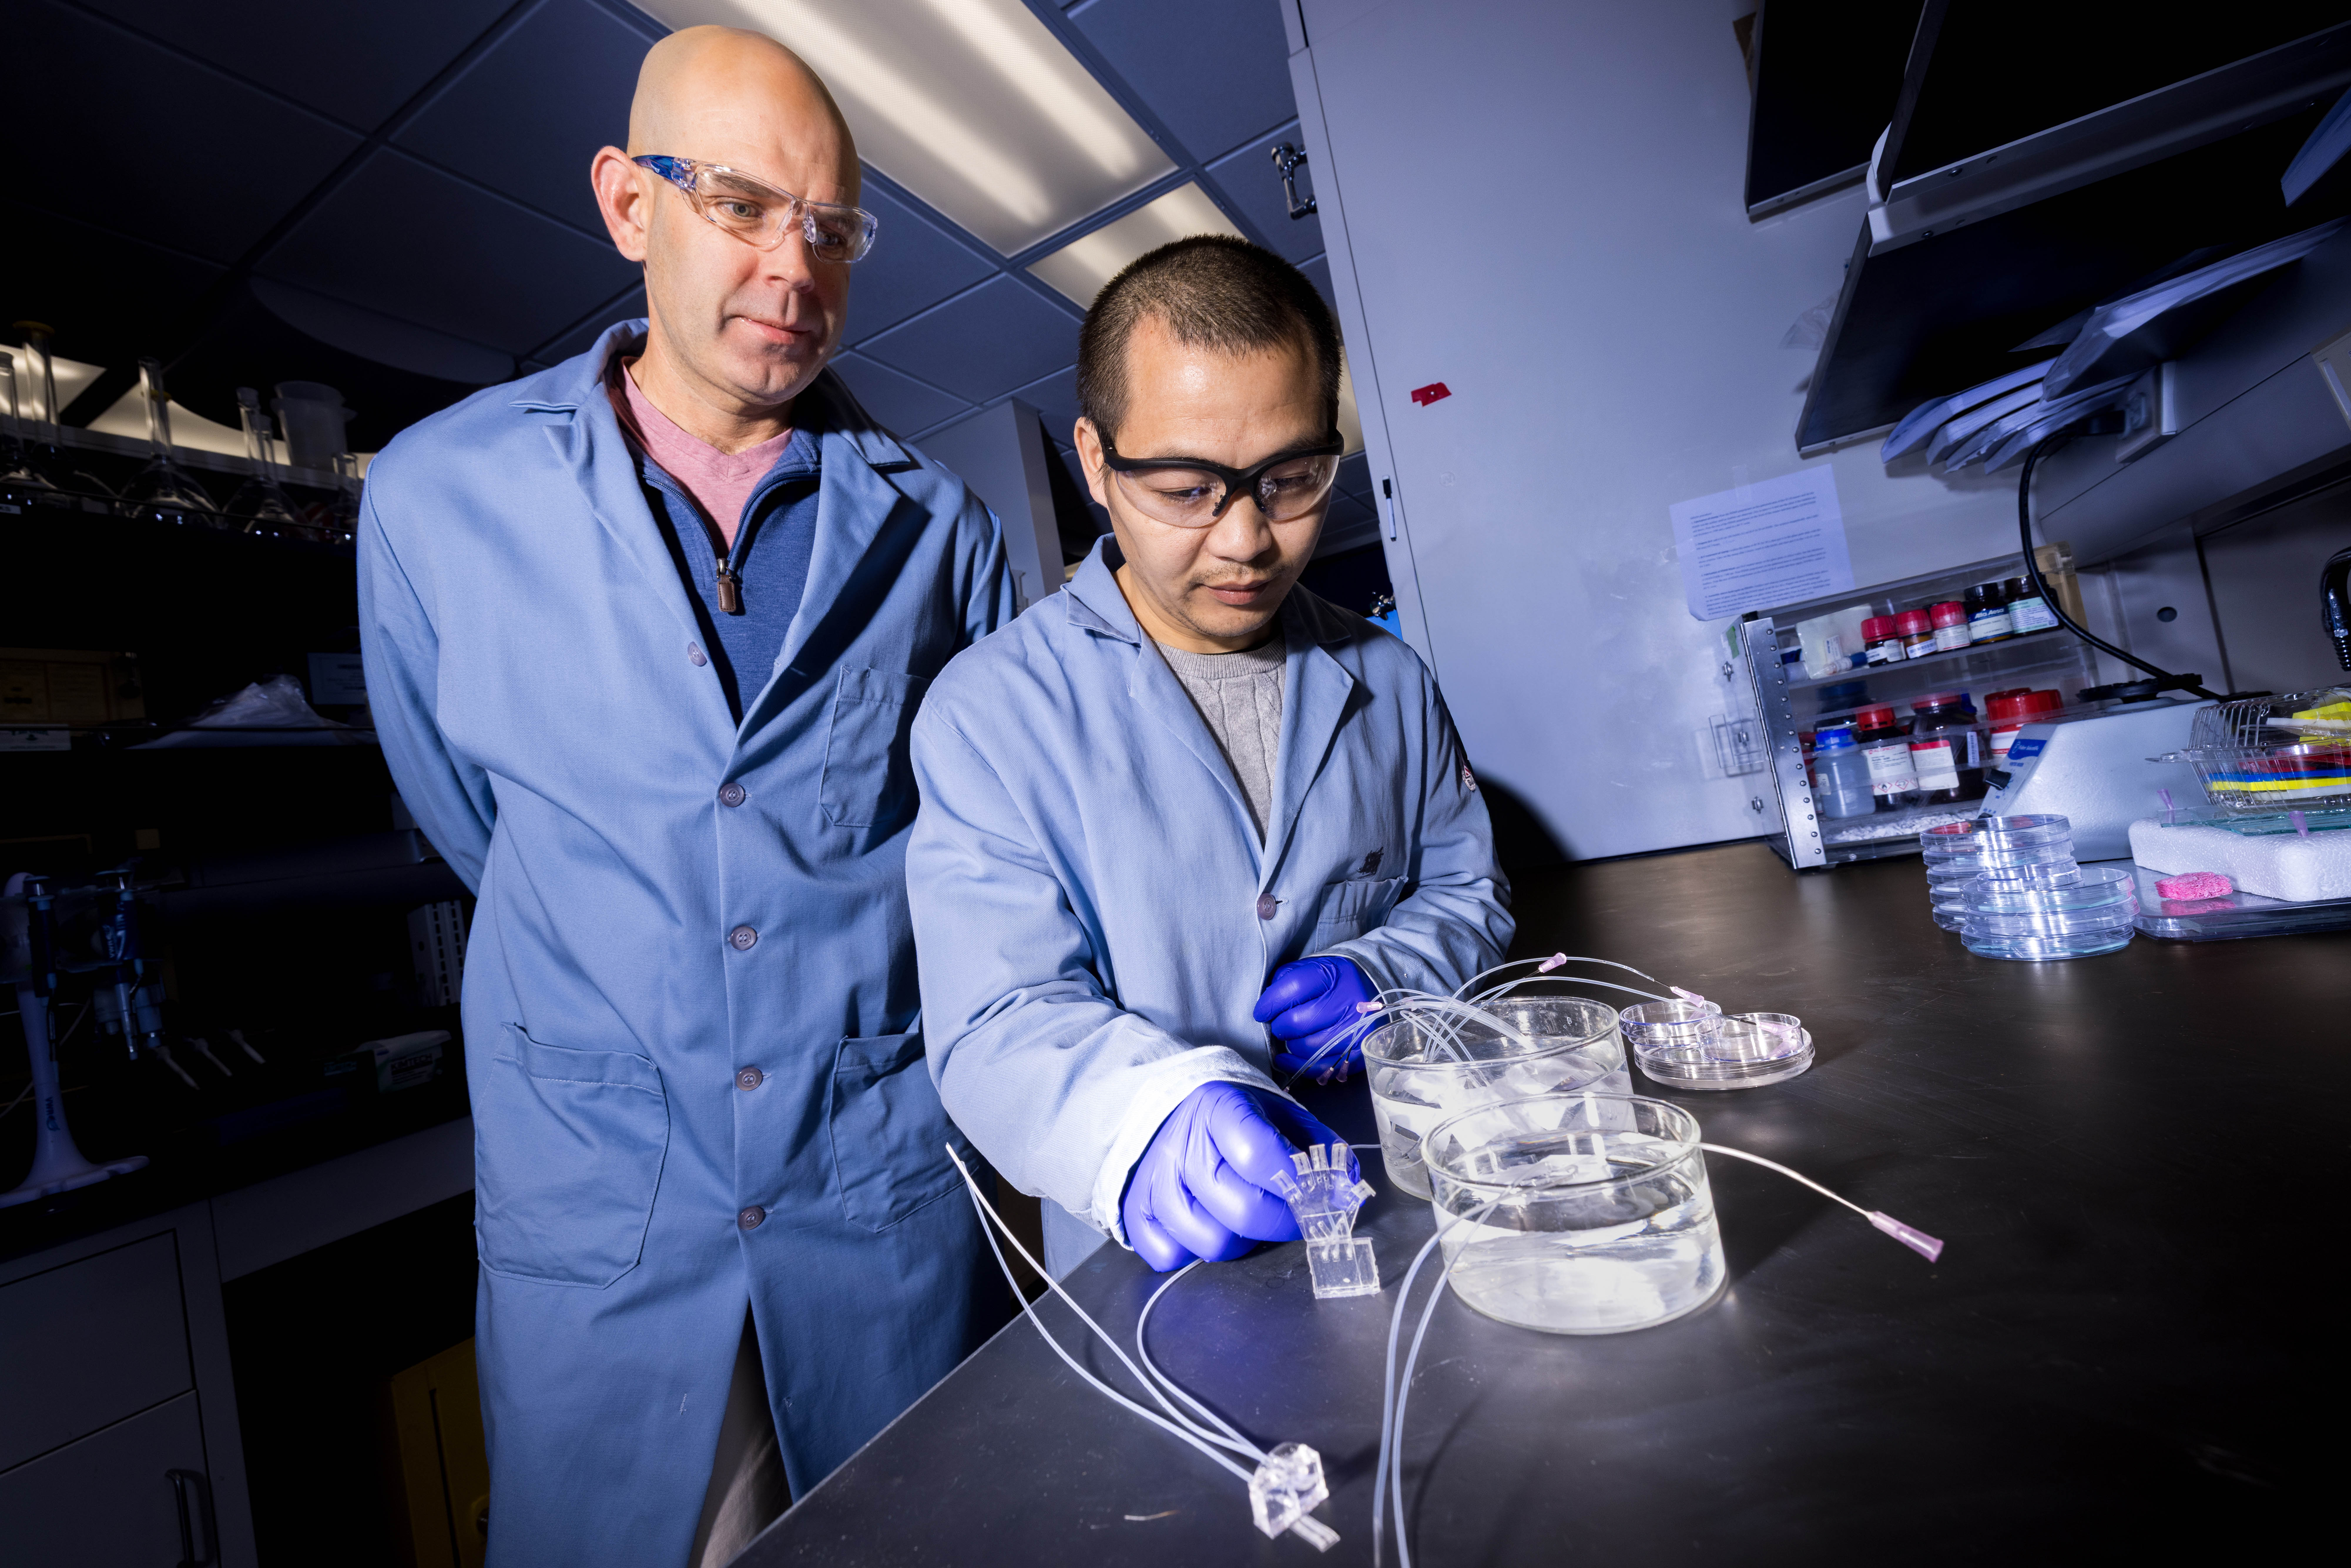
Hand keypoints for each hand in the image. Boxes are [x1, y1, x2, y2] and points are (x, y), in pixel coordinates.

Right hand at [1121, 1083, 1355, 1271]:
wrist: (1165, 1111)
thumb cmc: (1233, 1117)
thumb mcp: (1279, 1113)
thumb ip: (1318, 1145)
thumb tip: (1346, 1187)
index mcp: (1218, 1110)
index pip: (1260, 1157)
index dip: (1299, 1184)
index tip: (1323, 1195)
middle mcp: (1180, 1148)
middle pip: (1242, 1211)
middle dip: (1283, 1223)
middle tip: (1298, 1216)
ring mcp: (1154, 1184)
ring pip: (1211, 1244)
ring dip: (1242, 1241)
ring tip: (1248, 1216)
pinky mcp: (1134, 1214)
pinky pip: (1170, 1258)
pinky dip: (1194, 1252)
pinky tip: (1209, 1224)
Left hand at [1254, 956, 1380, 1081]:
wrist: (1369, 991)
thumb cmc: (1331, 981)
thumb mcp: (1311, 967)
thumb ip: (1286, 979)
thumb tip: (1266, 1005)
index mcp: (1333, 975)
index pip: (1294, 988)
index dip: (1270, 1003)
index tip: (1260, 1012)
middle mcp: (1347, 1002)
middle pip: (1297, 1022)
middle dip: (1280, 1025)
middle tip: (1279, 1024)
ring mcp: (1354, 1030)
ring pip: (1306, 1047)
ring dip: (1290, 1044)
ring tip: (1291, 1036)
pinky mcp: (1356, 1053)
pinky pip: (1319, 1066)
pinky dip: (1298, 1065)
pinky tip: (1285, 1059)